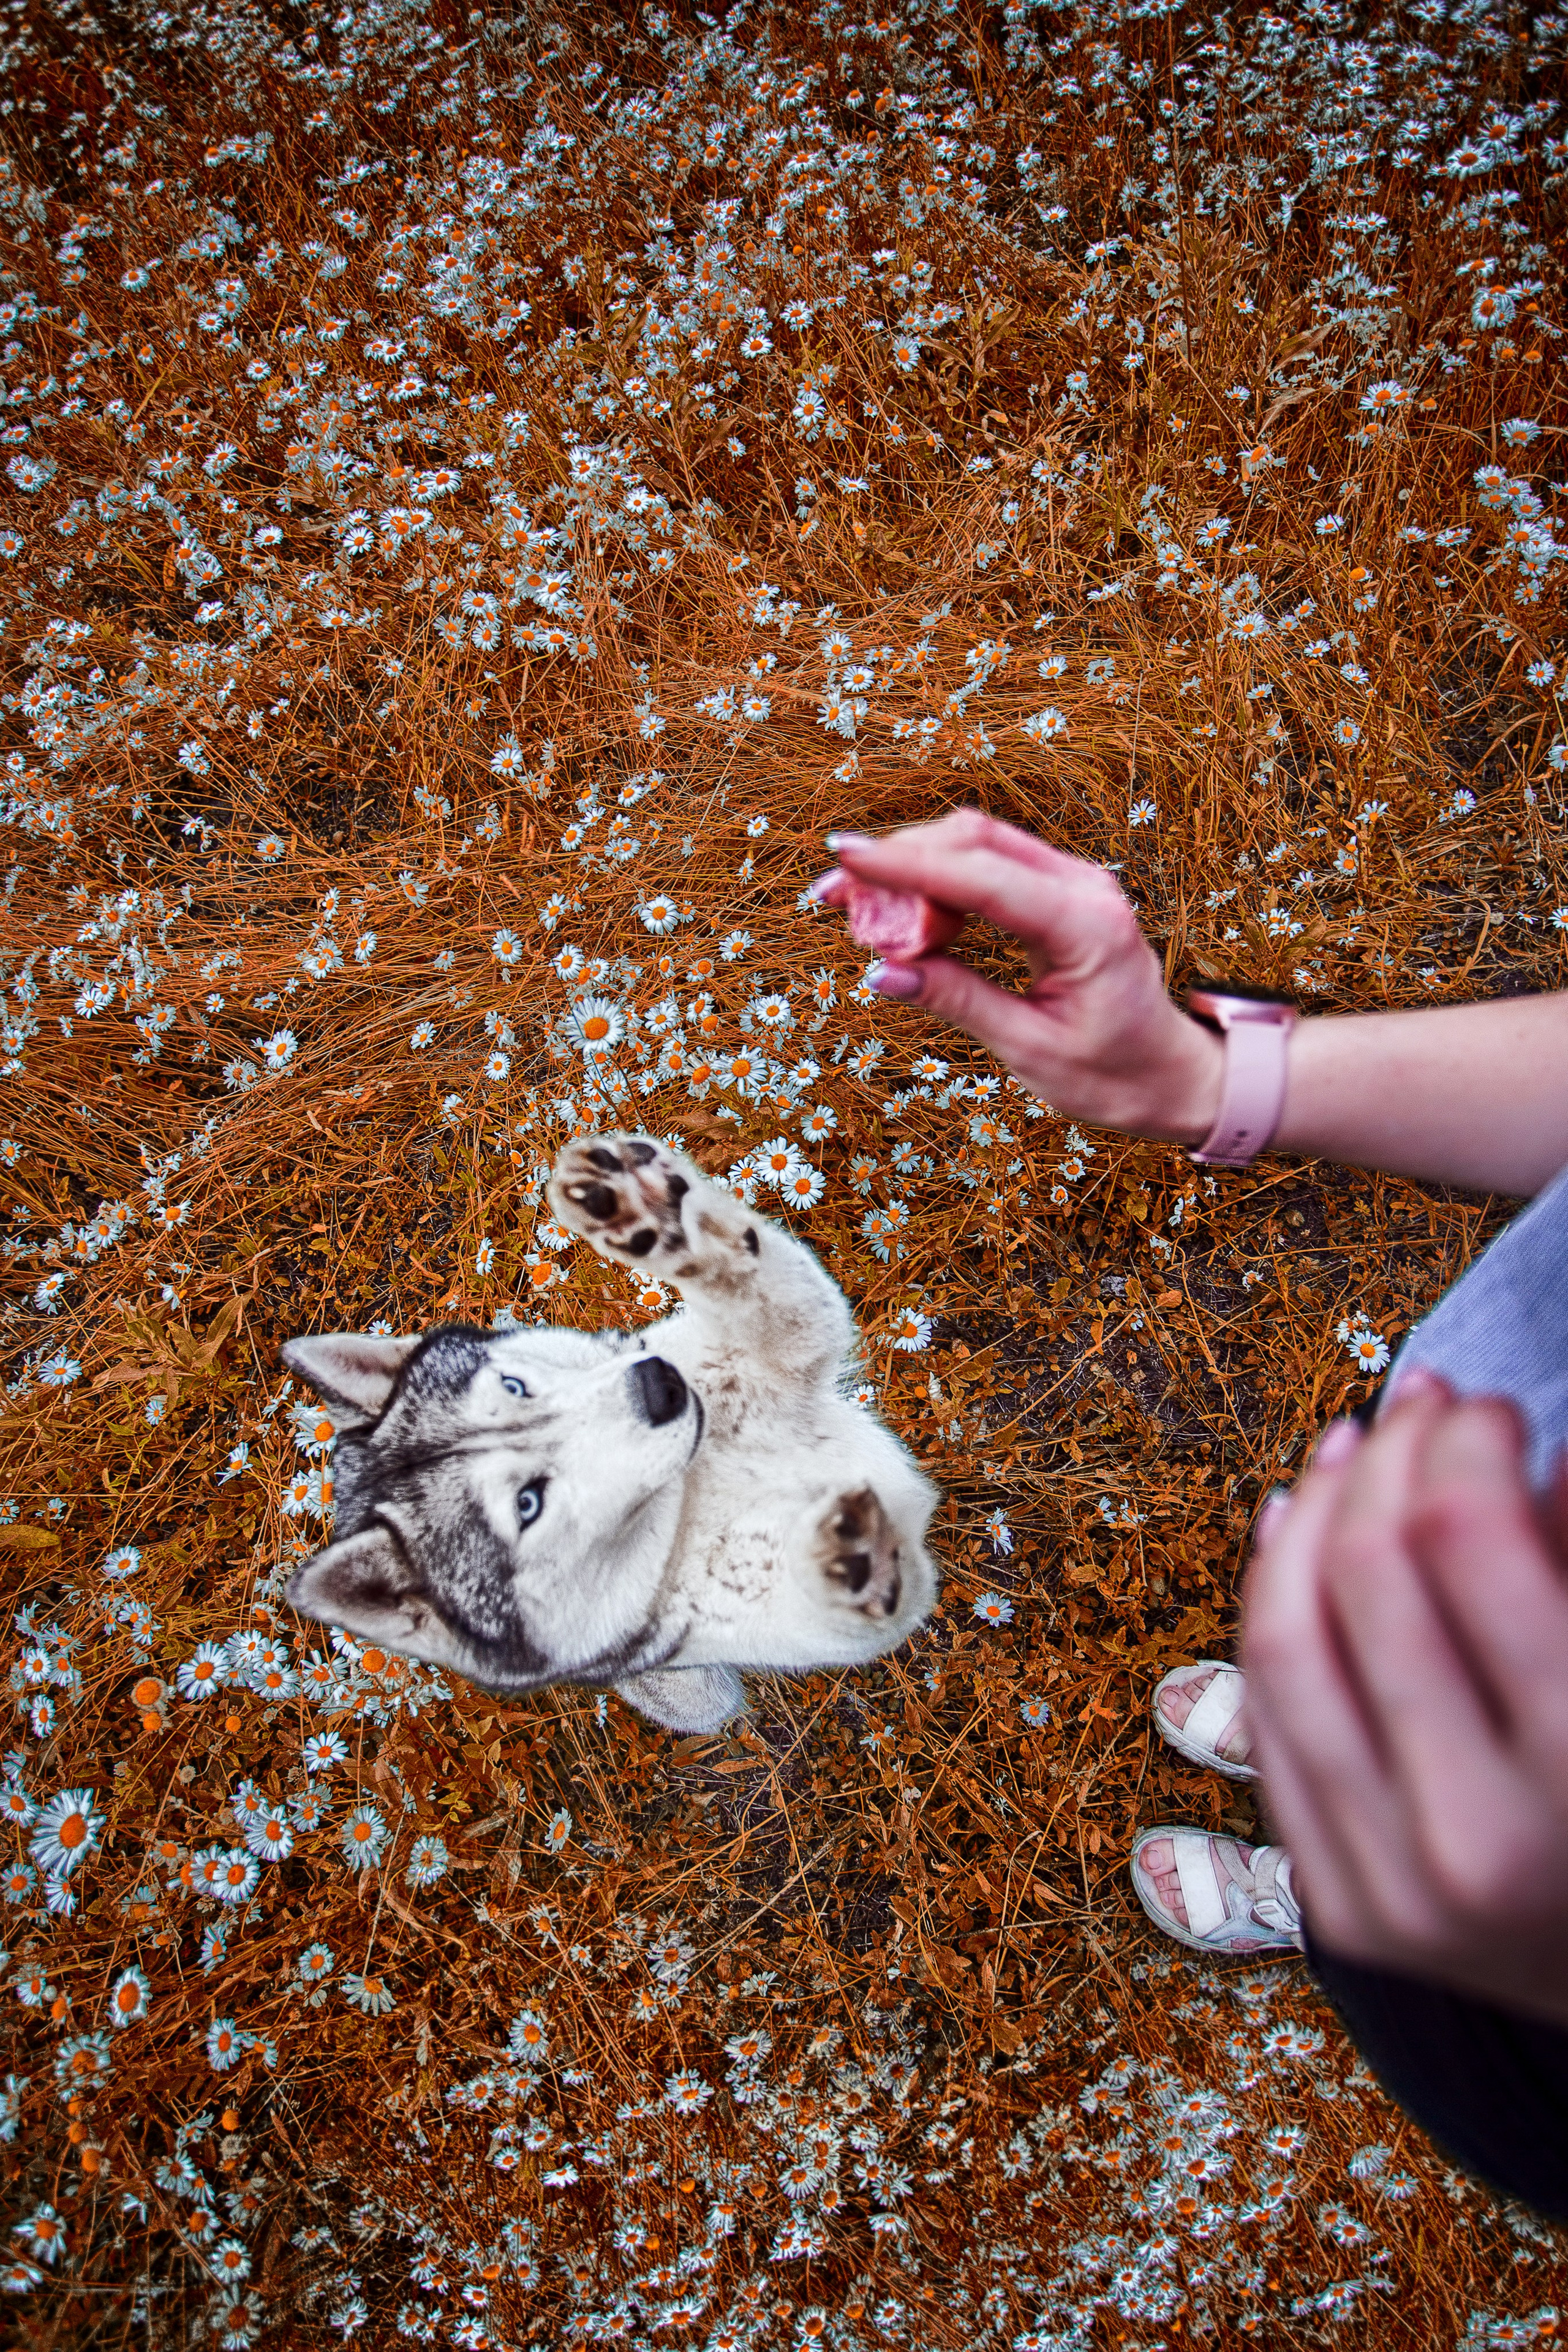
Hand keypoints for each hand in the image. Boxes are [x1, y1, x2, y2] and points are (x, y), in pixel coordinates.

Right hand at [821, 808, 1222, 1142]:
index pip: (982, 877)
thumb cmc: (1114, 1075)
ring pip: (979, 844)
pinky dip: (941, 880)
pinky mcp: (1062, 891)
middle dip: (898, 859)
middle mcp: (1086, 887)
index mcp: (1086, 927)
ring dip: (914, 865)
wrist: (1173, 1075)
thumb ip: (958, 1001)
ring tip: (854, 902)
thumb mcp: (1031, 1050)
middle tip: (831, 891)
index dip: (906, 865)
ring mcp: (1076, 882)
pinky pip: (992, 865)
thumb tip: (881, 972)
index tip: (843, 858)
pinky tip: (903, 911)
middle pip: (975, 841)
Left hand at [1241, 1373, 1567, 2027]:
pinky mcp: (1338, 1912)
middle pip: (1368, 1577)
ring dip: (1309, 1517)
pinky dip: (1270, 1609)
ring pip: (1285, 1642)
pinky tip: (1293, 1530)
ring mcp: (1388, 1890)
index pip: (1468, 1542)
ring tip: (1350, 1446)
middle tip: (1420, 1403)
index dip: (1468, 1444)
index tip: (1491, 1410)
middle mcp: (1472, 1843)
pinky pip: (1267, 1721)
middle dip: (1390, 1460)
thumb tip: (1516, 1440)